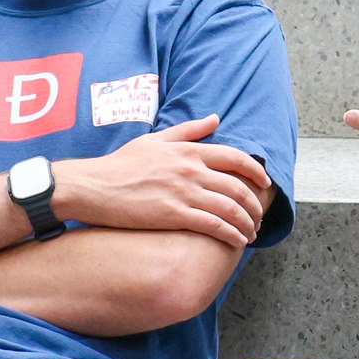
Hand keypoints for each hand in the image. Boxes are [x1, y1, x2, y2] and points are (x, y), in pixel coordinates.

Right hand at [56, 115, 272, 251]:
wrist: (93, 186)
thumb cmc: (120, 165)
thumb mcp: (155, 140)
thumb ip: (188, 130)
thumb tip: (215, 118)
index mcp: (187, 150)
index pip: (234, 158)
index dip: (256, 172)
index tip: (265, 184)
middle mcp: (190, 170)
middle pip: (237, 187)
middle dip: (255, 204)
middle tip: (260, 216)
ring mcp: (182, 192)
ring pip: (230, 208)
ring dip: (247, 223)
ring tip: (251, 232)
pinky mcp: (173, 214)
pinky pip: (213, 225)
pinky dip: (230, 234)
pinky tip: (237, 241)